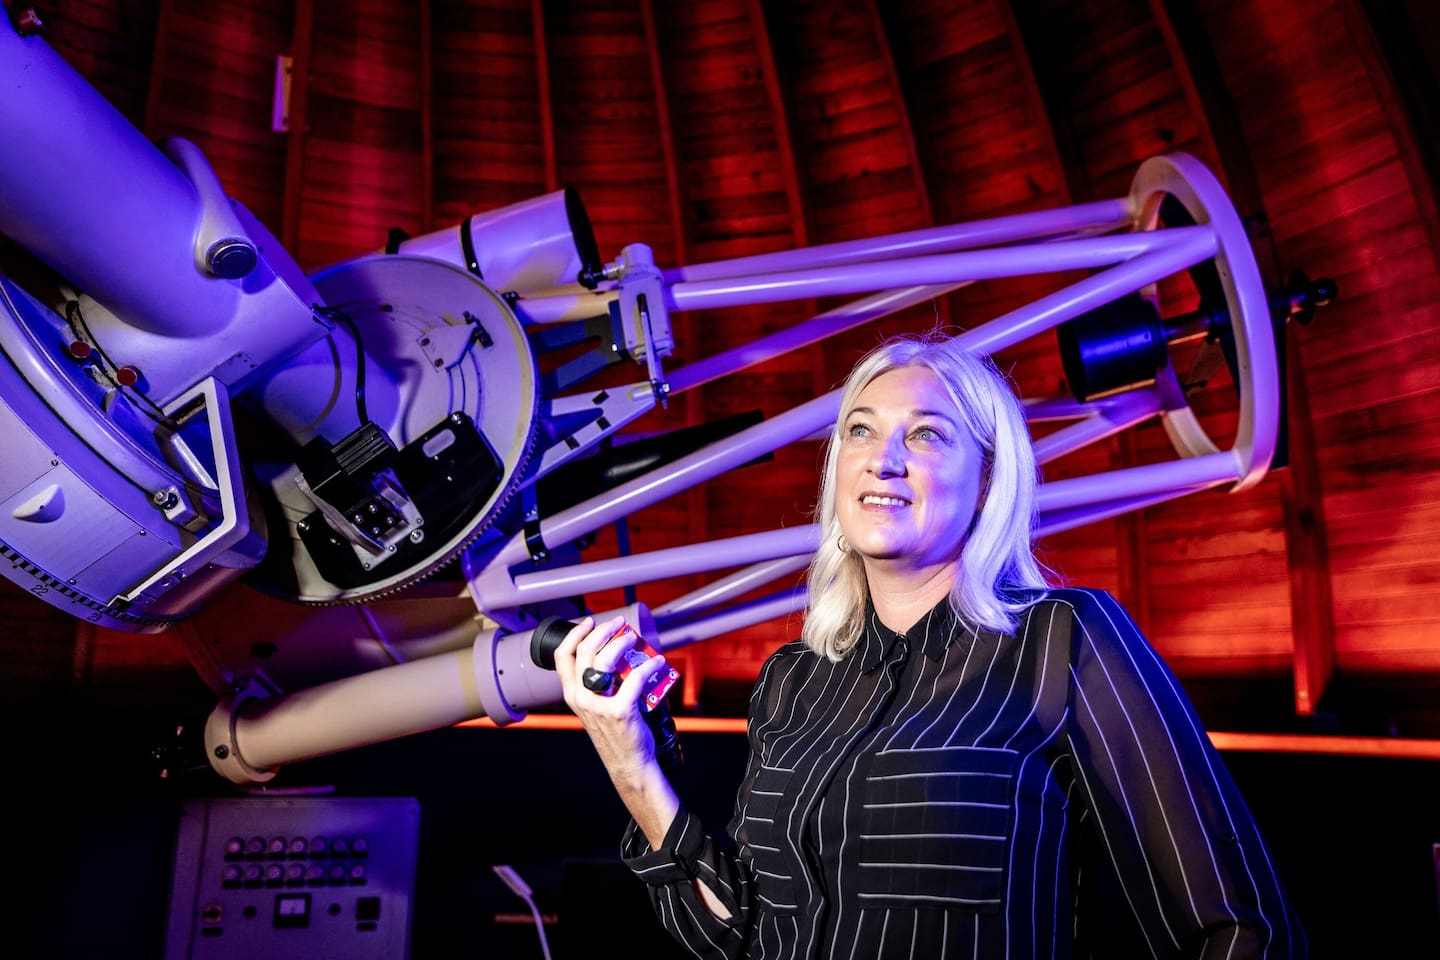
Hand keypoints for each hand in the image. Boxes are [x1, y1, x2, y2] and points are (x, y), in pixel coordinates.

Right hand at [551, 615, 674, 785]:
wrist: (628, 763)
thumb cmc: (616, 732)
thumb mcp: (597, 707)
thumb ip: (599, 684)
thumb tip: (618, 654)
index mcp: (572, 695)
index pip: (562, 656)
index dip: (575, 634)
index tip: (590, 621)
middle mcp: (580, 698)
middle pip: (586, 651)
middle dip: (604, 631)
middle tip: (619, 624)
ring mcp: (598, 705)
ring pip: (605, 660)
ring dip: (622, 643)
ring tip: (634, 639)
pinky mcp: (619, 710)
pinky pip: (634, 678)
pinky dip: (649, 666)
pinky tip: (658, 662)